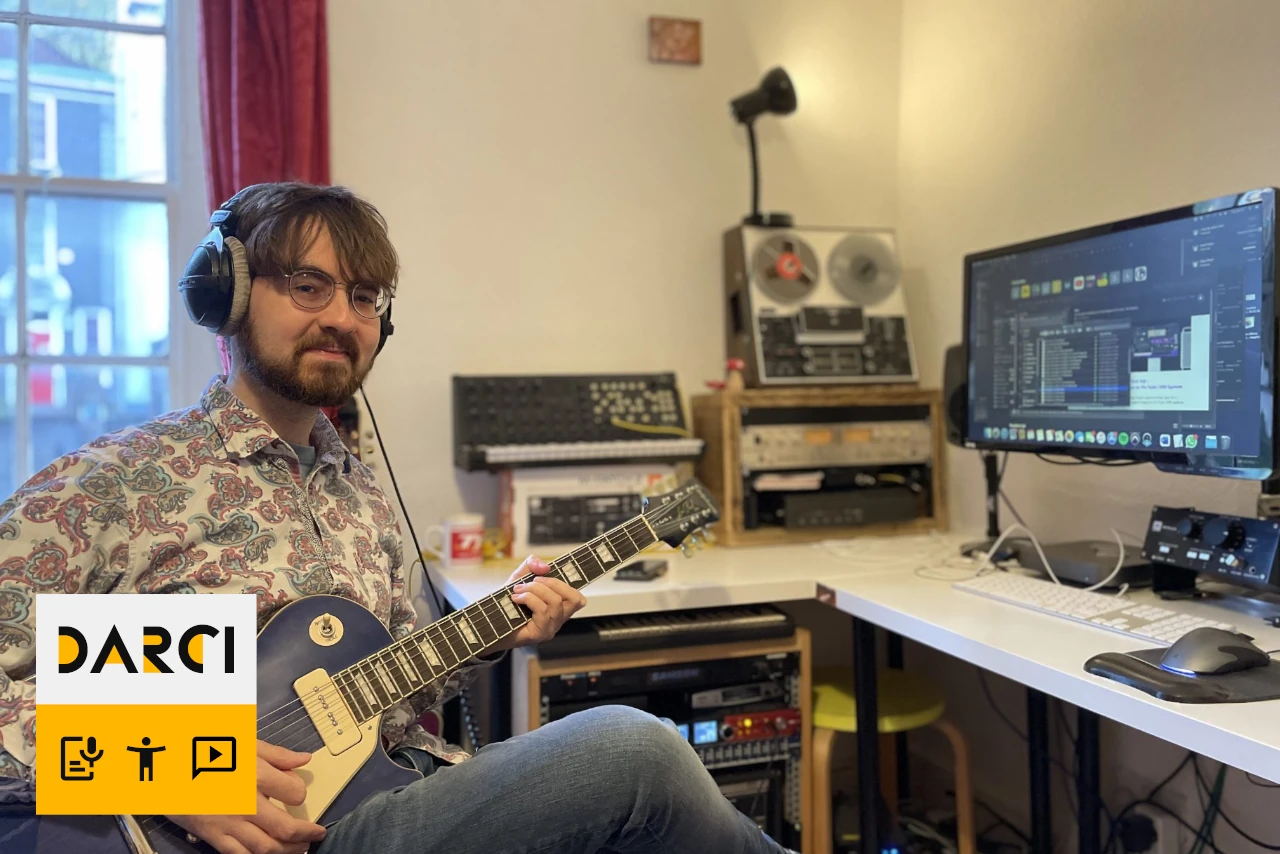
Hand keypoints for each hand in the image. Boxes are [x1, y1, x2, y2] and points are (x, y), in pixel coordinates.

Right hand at [166, 740, 326, 853]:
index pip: (294, 793)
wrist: (164, 768)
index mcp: (256, 776)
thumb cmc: (204, 750)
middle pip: (285, 828)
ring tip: (299, 848)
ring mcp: (229, 824)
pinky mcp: (213, 836)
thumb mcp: (244, 743)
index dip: (300, 793)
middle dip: (306, 834)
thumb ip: (277, 754)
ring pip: (266, 848)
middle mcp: (246, 804)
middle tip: (316, 834)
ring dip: (288, 851)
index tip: (297, 793)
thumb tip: (304, 759)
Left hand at [492, 555, 587, 650]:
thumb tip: (545, 566)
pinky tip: (516, 599)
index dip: (566, 583)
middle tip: (531, 581)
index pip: (578, 599)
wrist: (490, 623)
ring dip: (535, 590)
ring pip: (555, 602)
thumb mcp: (520, 577)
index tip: (545, 574)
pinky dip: (528, 599)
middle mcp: (558, 620)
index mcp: (558, 607)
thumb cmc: (507, 603)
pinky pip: (542, 611)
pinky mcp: (540, 634)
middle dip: (551, 583)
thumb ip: (532, 565)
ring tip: (518, 590)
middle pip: (572, 598)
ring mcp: (551, 628)